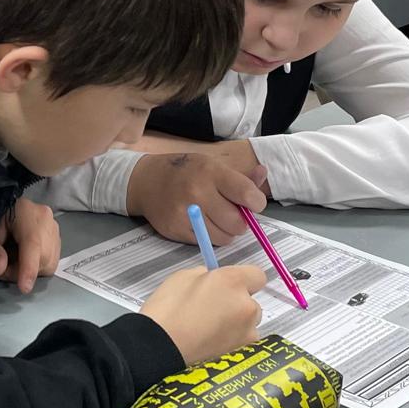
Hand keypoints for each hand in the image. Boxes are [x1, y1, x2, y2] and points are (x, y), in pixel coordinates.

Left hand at [0, 197, 60, 293]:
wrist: (5, 206)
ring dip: (30, 270)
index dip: (28, 268)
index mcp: (27, 212)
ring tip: (12, 262)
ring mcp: (54, 228)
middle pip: (43, 258)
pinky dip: (36, 265)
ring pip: (49, 262)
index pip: (33, 244)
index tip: (24, 287)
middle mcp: (46, 219)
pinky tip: (22, 258)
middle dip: (22, 271)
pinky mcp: (56, 237)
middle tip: (2, 269)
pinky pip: (51, 260)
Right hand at [126, 152, 267, 245]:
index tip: (252, 202)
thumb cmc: (185, 171)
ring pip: (224, 237)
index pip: (247, 195)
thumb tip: (263, 174)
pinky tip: (200, 222)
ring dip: (226, 231)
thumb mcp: (212, 165)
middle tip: (231, 213)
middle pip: (237, 222)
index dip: (256, 203)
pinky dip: (208, 236)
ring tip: (215, 219)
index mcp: (210, 172)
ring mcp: (185, 213)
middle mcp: (197, 192)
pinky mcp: (176, 229)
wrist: (145, 181)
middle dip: (240, 221)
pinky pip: (206, 242)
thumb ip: (240, 176)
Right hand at [141, 264, 266, 364]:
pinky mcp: (243, 351)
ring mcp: (247, 331)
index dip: (244, 279)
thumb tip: (212, 280)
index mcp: (232, 282)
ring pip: (248, 322)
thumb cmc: (168, 312)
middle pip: (252, 301)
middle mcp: (246, 305)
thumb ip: (205, 275)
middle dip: (237, 302)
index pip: (256, 275)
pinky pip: (242, 339)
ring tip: (209, 326)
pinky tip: (211, 339)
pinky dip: (231, 338)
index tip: (232, 284)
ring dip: (236, 322)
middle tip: (213, 306)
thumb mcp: (182, 277)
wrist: (161, 346)